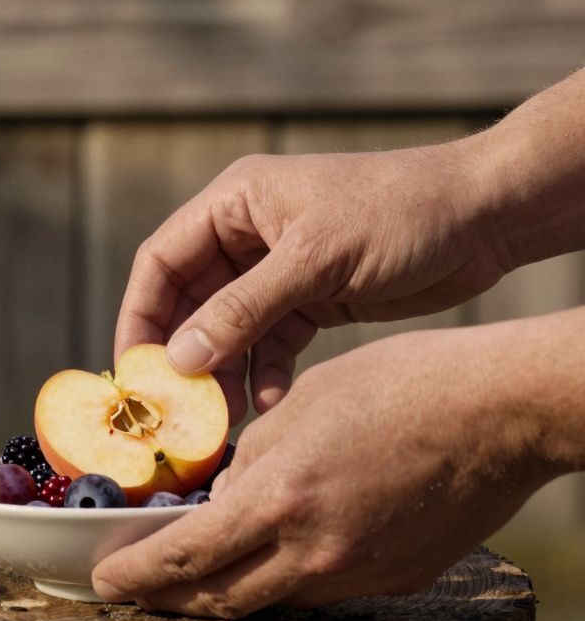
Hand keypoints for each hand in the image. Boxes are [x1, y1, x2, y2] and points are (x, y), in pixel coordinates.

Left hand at [91, 323, 570, 617]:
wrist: (500, 410)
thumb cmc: (400, 386)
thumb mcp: (300, 408)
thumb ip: (250, 461)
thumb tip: (223, 496)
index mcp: (280, 500)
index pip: (185, 558)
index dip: (136, 574)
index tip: (106, 578)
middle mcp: (315, 551)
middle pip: (219, 597)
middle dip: (168, 597)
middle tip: (136, 588)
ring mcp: (359, 572)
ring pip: (272, 596)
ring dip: (227, 587)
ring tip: (198, 569)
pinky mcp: (396, 577)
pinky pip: (324, 588)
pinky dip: (287, 574)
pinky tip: (279, 550)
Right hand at [116, 142, 510, 421]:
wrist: (488, 217)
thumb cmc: (402, 213)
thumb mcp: (314, 262)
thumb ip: (243, 310)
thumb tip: (180, 359)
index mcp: (235, 203)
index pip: (161, 262)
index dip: (140, 316)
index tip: (133, 371)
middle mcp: (248, 234)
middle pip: (189, 301)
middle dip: (182, 355)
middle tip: (176, 407)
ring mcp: (279, 269)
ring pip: (228, 329)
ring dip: (225, 372)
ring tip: (224, 417)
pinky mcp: (312, 298)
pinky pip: (272, 343)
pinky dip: (269, 374)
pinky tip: (274, 403)